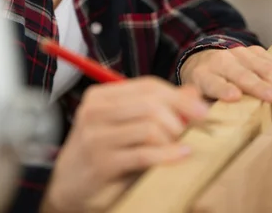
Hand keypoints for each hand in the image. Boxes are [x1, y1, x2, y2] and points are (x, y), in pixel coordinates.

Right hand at [41, 77, 208, 212]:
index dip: (179, 96)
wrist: (69, 186)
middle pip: (150, 103)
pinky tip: (182, 155)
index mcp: (101, 96)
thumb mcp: (127, 125)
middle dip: (179, 116)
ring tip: (181, 147)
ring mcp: (96, 136)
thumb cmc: (103, 153)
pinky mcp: (101, 162)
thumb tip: (193, 93)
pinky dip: (168, 155)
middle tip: (194, 131)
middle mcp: (95, 110)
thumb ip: (157, 107)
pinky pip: (143, 154)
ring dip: (173, 138)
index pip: (147, 86)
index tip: (203, 110)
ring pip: (149, 126)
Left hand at [179, 46, 271, 117]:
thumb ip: (199, 108)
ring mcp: (240, 53)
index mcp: (204, 75)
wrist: (205, 60)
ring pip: (264, 68)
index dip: (224, 89)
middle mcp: (222, 61)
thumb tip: (205, 119)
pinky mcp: (255, 51)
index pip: (214, 83)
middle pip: (242, 74)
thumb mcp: (195, 99)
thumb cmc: (203, 87)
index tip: (234, 96)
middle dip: (260, 87)